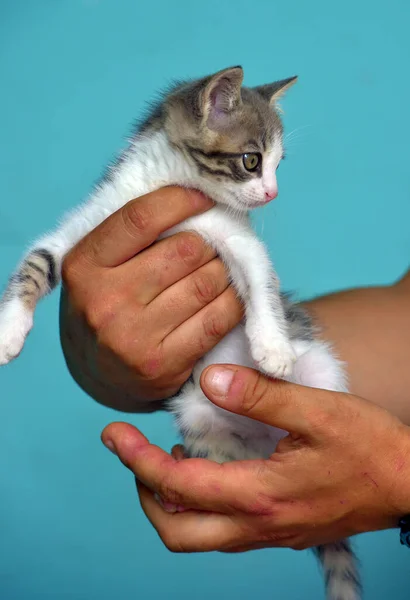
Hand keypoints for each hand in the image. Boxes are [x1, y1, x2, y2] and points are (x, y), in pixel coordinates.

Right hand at [60, 187, 242, 411]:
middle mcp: (105, 301)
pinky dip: (232, 302)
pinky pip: (218, 319)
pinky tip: (227, 296)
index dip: (182, 200)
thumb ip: (132, 234)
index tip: (204, 198)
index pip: (142, 218)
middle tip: (211, 246)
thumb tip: (194, 198)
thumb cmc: (105, 306)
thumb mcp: (98, 265)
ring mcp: (134, 336)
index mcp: (84, 265)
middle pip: (185, 249)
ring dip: (223, 272)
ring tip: (217, 271)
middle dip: (207, 243)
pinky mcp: (163, 364)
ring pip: (206, 282)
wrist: (98, 375)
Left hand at [101, 365, 409, 551]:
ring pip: (199, 536)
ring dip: (170, 501)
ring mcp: (270, 532)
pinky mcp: (281, 528)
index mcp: (261, 494)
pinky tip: (209, 468)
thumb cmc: (370, 447)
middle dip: (144, 493)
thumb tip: (209, 382)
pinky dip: (200, 503)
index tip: (114, 434)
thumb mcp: (317, 410)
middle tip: (136, 453)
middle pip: (177, 531)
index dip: (137, 459)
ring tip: (166, 457)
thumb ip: (260, 396)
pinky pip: (224, 529)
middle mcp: (259, 524)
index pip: (178, 484)